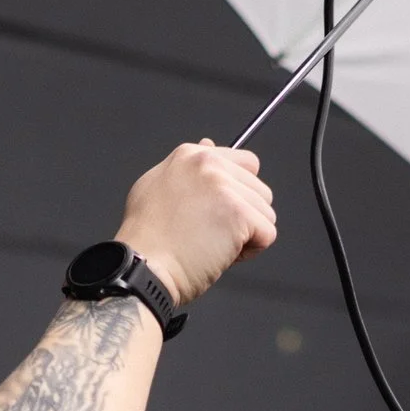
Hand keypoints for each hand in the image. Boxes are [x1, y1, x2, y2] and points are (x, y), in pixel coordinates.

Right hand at [116, 141, 276, 308]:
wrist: (142, 266)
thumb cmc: (146, 239)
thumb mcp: (156, 187)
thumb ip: (188, 169)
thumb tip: (209, 144)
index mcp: (190, 156)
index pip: (243, 163)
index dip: (237, 193)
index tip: (217, 212)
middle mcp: (209, 164)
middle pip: (259, 189)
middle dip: (244, 215)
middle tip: (210, 233)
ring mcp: (225, 187)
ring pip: (265, 212)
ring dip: (247, 235)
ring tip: (213, 245)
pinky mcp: (239, 214)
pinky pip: (267, 234)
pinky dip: (250, 252)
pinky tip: (222, 255)